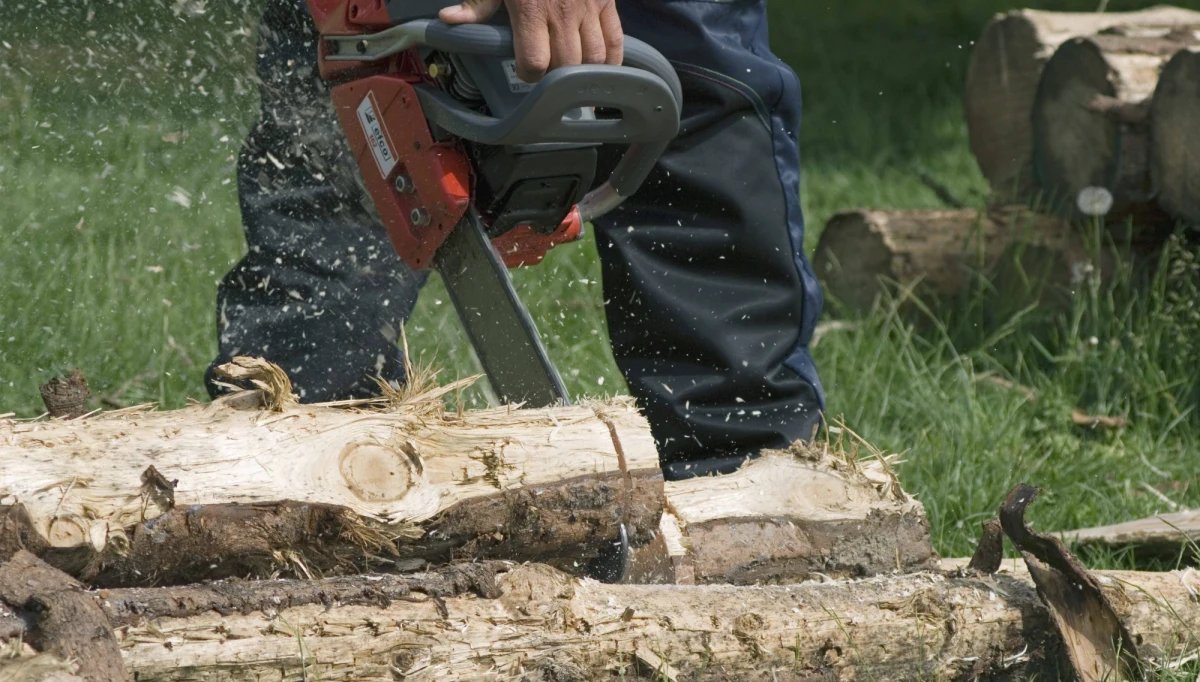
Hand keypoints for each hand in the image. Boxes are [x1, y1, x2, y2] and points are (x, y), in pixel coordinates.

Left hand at [439, 0, 623, 82]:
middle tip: (548, 72)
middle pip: (566, 65)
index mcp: (531, 9)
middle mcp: (562, 12)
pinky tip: (603, 70)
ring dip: (582, 71)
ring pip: (594, 58)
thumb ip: (477, 2)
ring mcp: (589, 8)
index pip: (535, 63)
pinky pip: (616, 41)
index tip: (526, 71)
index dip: (529, 74)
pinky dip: (612, 61)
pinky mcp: (607, 2)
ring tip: (572, 72)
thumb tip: (448, 19)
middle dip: (556, 76)